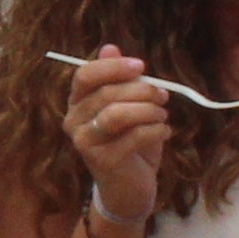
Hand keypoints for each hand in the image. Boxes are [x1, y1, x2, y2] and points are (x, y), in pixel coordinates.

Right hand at [60, 45, 171, 233]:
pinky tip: (165, 132)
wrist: (128, 189)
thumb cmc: (129, 144)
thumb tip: (111, 48)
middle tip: (163, 95)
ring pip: (117, 114)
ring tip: (163, 114)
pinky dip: (156, 130)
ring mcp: (85, 143)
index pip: (85, 75)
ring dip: (148, 110)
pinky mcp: (103, 162)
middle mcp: (74, 122)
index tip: (141, 66)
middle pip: (106, 93)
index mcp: (77, 103)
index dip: (113, 67)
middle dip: (141, 90)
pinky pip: (134, 137)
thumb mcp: (128, 107)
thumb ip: (119, 80)